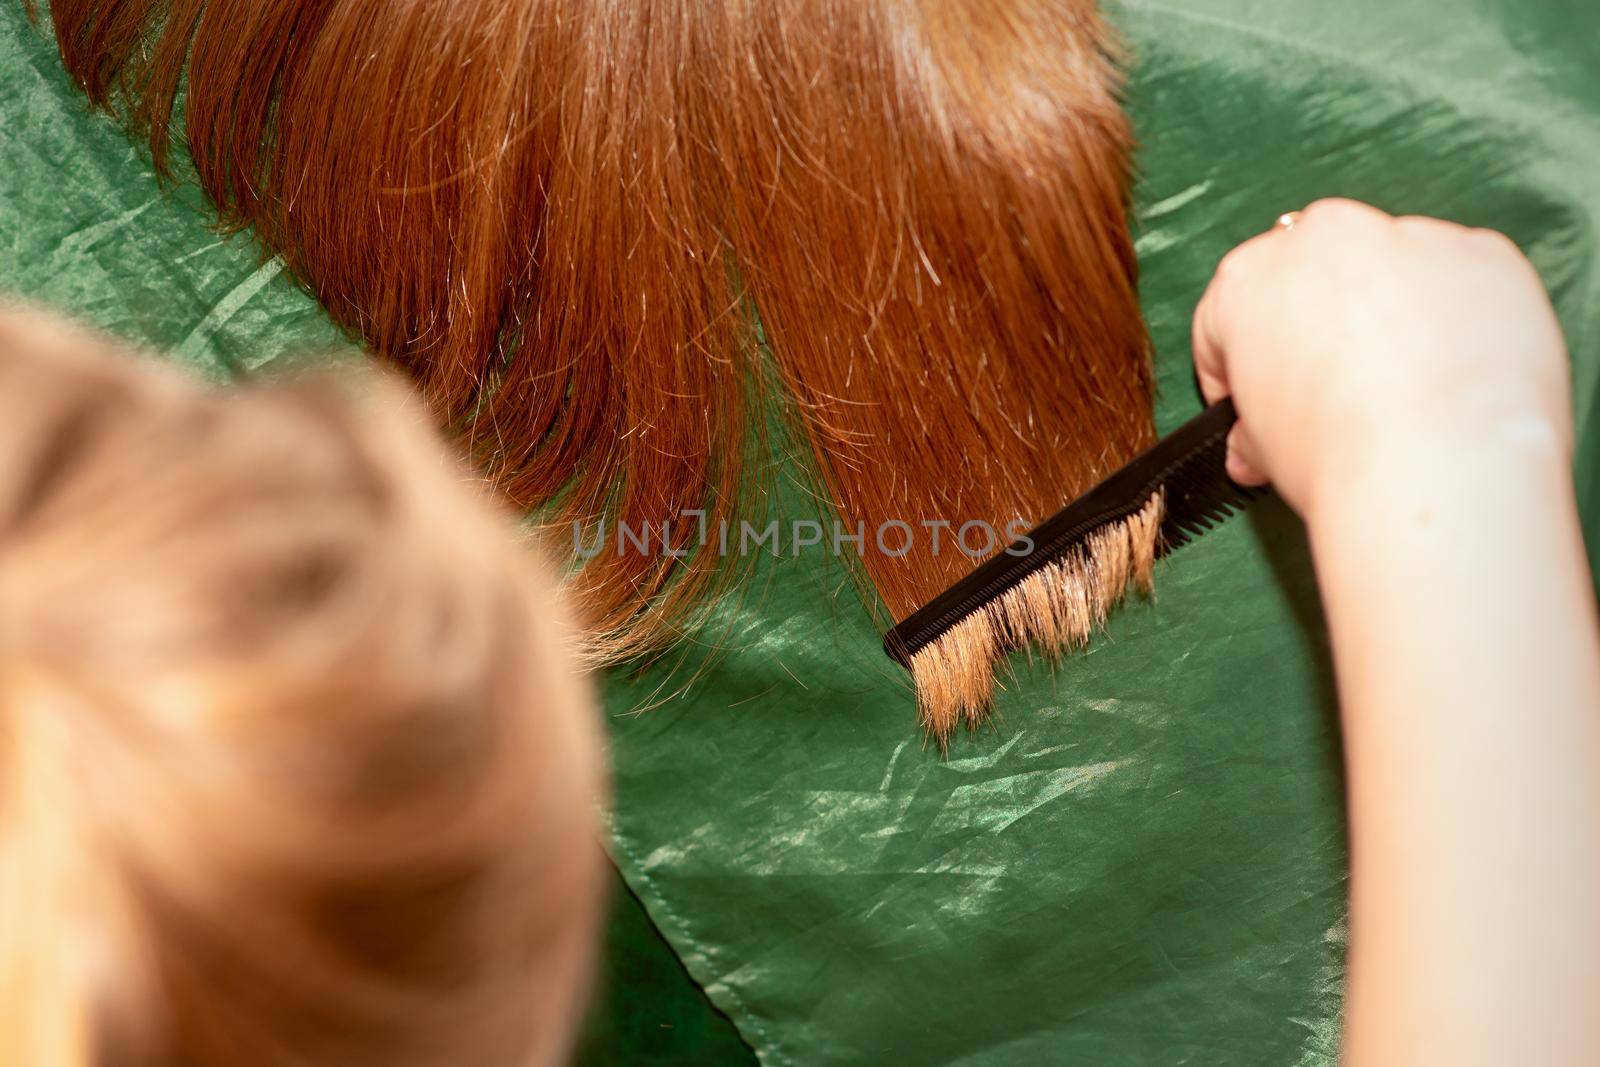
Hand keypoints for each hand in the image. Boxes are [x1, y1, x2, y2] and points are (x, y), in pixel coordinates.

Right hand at [1191, 198, 1571, 520]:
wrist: (1441, 469)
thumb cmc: (1336, 456)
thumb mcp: (1266, 451)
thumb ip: (1253, 434)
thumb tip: (1252, 449)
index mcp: (1249, 279)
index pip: (1226, 317)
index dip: (1235, 369)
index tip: (1251, 401)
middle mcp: (1326, 238)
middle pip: (1311, 274)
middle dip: (1315, 324)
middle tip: (1332, 389)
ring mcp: (1409, 237)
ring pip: (1391, 269)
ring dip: (1391, 313)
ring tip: (1406, 386)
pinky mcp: (1482, 255)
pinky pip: (1459, 280)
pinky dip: (1455, 319)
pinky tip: (1456, 373)